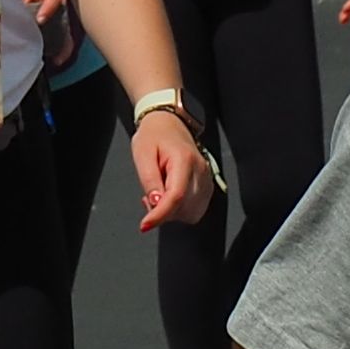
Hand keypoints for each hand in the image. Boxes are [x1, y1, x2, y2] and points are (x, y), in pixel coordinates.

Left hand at [126, 106, 217, 229]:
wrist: (168, 123)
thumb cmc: (154, 136)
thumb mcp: (142, 154)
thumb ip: (149, 180)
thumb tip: (156, 204)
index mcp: (184, 160)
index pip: (176, 196)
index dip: (160, 215)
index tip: (145, 225)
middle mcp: (201, 170)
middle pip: (184, 208)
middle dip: (163, 211)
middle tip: (148, 196)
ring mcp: (206, 178)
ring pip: (191, 213)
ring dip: (172, 212)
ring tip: (159, 193)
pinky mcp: (207, 185)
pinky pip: (195, 210)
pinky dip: (181, 210)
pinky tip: (170, 197)